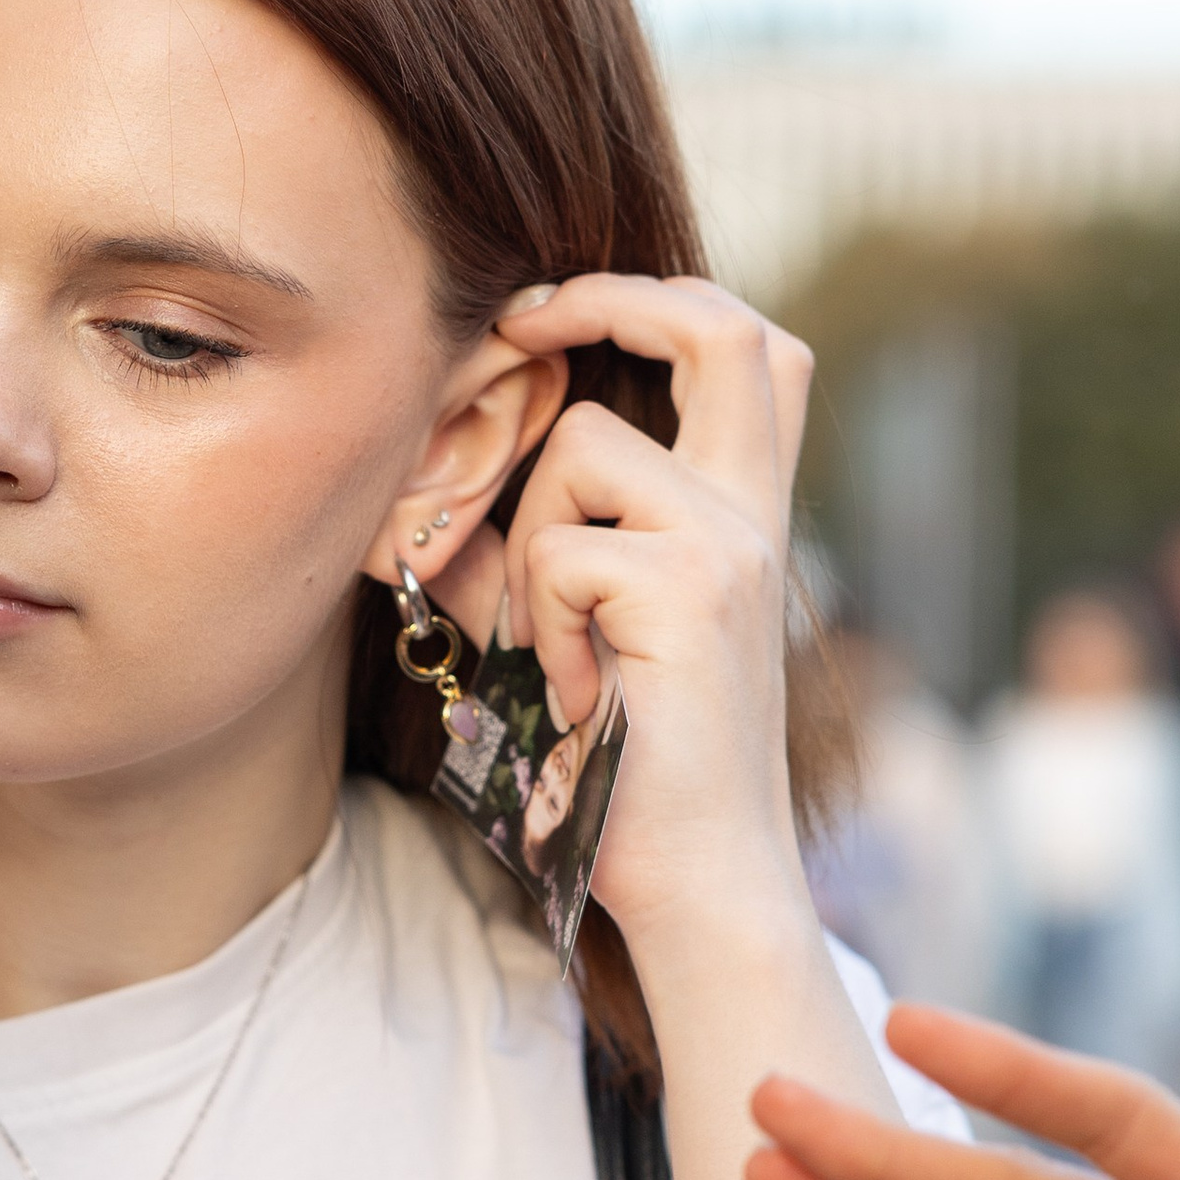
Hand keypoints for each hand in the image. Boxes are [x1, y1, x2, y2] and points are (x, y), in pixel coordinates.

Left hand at [490, 273, 813, 928]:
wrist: (698, 881)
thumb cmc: (626, 765)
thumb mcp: (578, 632)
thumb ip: (530, 549)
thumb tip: (425, 482)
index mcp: (743, 515)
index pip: (747, 351)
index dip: (656, 298)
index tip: (550, 314)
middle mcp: (754, 515)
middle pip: (725, 331)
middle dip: (608, 300)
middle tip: (520, 327)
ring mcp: (731, 547)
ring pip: (582, 453)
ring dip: (531, 546)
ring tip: (563, 653)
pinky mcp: (691, 591)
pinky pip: (558, 552)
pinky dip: (538, 625)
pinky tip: (575, 697)